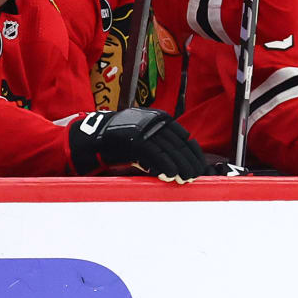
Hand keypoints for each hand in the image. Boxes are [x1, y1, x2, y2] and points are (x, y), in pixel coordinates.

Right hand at [68, 108, 207, 179]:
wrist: (97, 135)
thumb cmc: (123, 140)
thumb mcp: (146, 138)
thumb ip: (162, 146)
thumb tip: (180, 162)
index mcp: (161, 118)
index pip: (185, 137)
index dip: (194, 153)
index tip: (200, 166)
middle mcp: (155, 122)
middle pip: (180, 145)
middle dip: (189, 162)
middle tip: (195, 176)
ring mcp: (146, 129)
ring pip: (170, 150)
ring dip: (180, 167)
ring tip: (186, 179)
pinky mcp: (136, 139)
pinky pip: (156, 154)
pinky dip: (166, 166)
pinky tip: (171, 176)